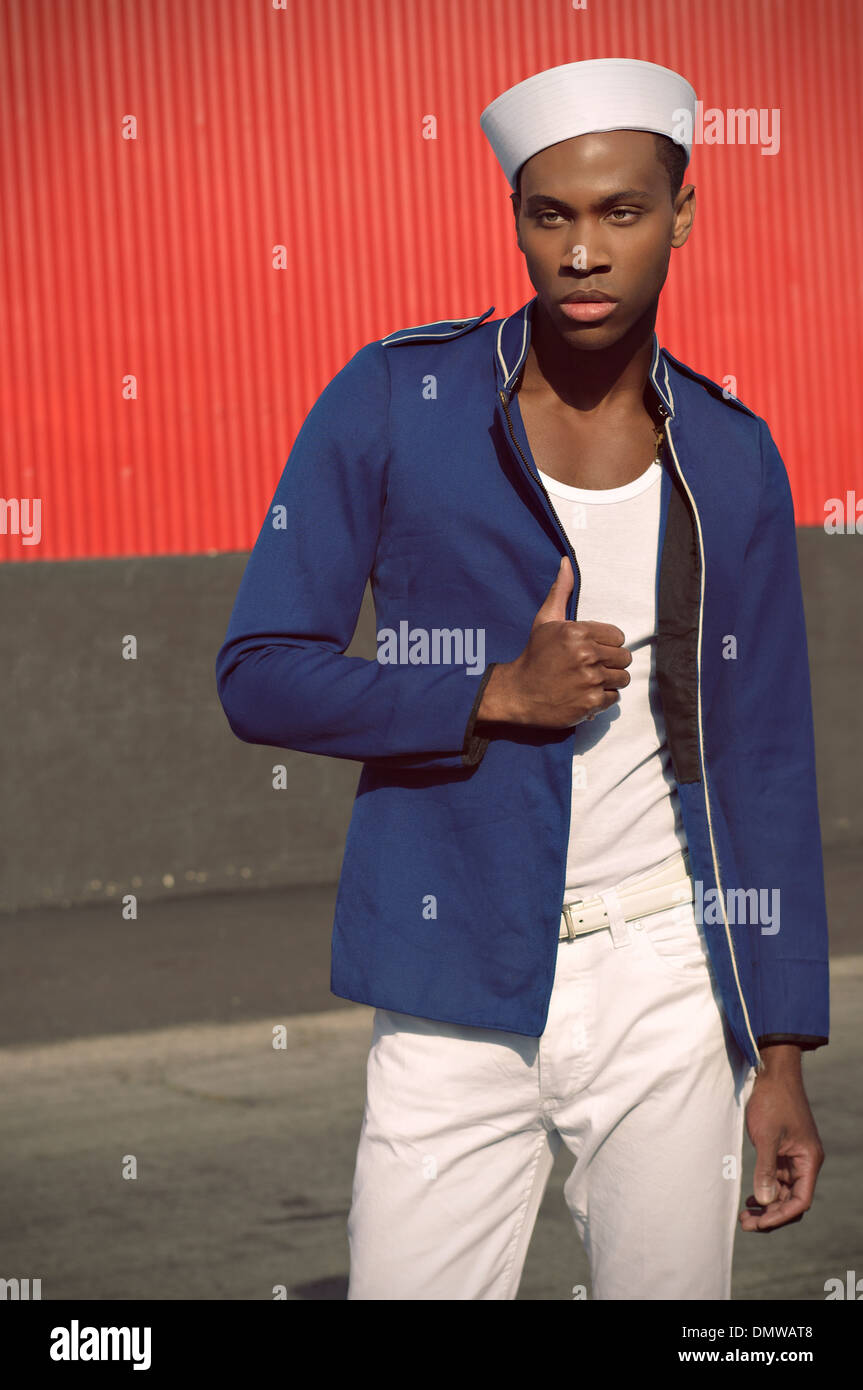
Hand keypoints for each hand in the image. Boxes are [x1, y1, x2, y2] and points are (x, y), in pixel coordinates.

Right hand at [477, 556, 631, 726]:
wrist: (519, 692)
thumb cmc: (535, 655)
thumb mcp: (546, 620)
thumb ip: (561, 591)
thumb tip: (566, 562)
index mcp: (578, 632)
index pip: (618, 636)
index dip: (606, 643)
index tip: (591, 649)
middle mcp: (586, 656)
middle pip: (623, 658)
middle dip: (610, 662)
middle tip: (591, 666)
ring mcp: (589, 681)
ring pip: (621, 678)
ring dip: (609, 680)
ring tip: (590, 680)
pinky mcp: (590, 703)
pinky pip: (613, 697)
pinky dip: (602, 698)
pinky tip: (585, 693)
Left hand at [739, 1045, 823, 1231]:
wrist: (772, 1074)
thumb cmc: (773, 1101)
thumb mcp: (767, 1136)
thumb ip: (766, 1169)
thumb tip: (765, 1201)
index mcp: (808, 1160)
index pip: (800, 1200)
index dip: (781, 1215)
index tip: (761, 1222)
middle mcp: (804, 1162)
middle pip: (792, 1200)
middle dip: (771, 1215)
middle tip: (746, 1224)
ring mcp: (793, 1157)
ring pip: (783, 1192)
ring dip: (767, 1205)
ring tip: (745, 1217)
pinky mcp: (782, 1151)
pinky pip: (777, 1179)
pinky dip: (765, 1190)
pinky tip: (752, 1199)